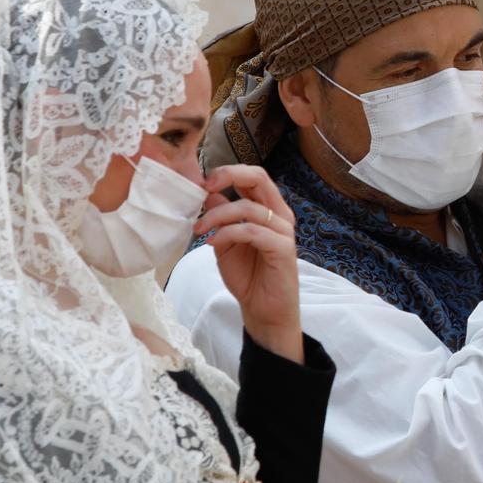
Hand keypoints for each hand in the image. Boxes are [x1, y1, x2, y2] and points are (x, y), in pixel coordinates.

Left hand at [198, 165, 302, 360]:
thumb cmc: (247, 276)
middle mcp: (280, 215)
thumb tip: (206, 191)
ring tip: (199, 229)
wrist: (263, 310)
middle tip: (204, 187)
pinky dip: (228, 233)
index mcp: (268, 209)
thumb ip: (220, 216)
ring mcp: (283, 231)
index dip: (228, 172)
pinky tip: (212, 243)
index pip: (254, 176)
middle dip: (228, 176)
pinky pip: (252, 231)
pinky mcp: (283, 249)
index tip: (202, 182)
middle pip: (259, 178)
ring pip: (249, 208)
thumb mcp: (225, 241)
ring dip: (217, 215)